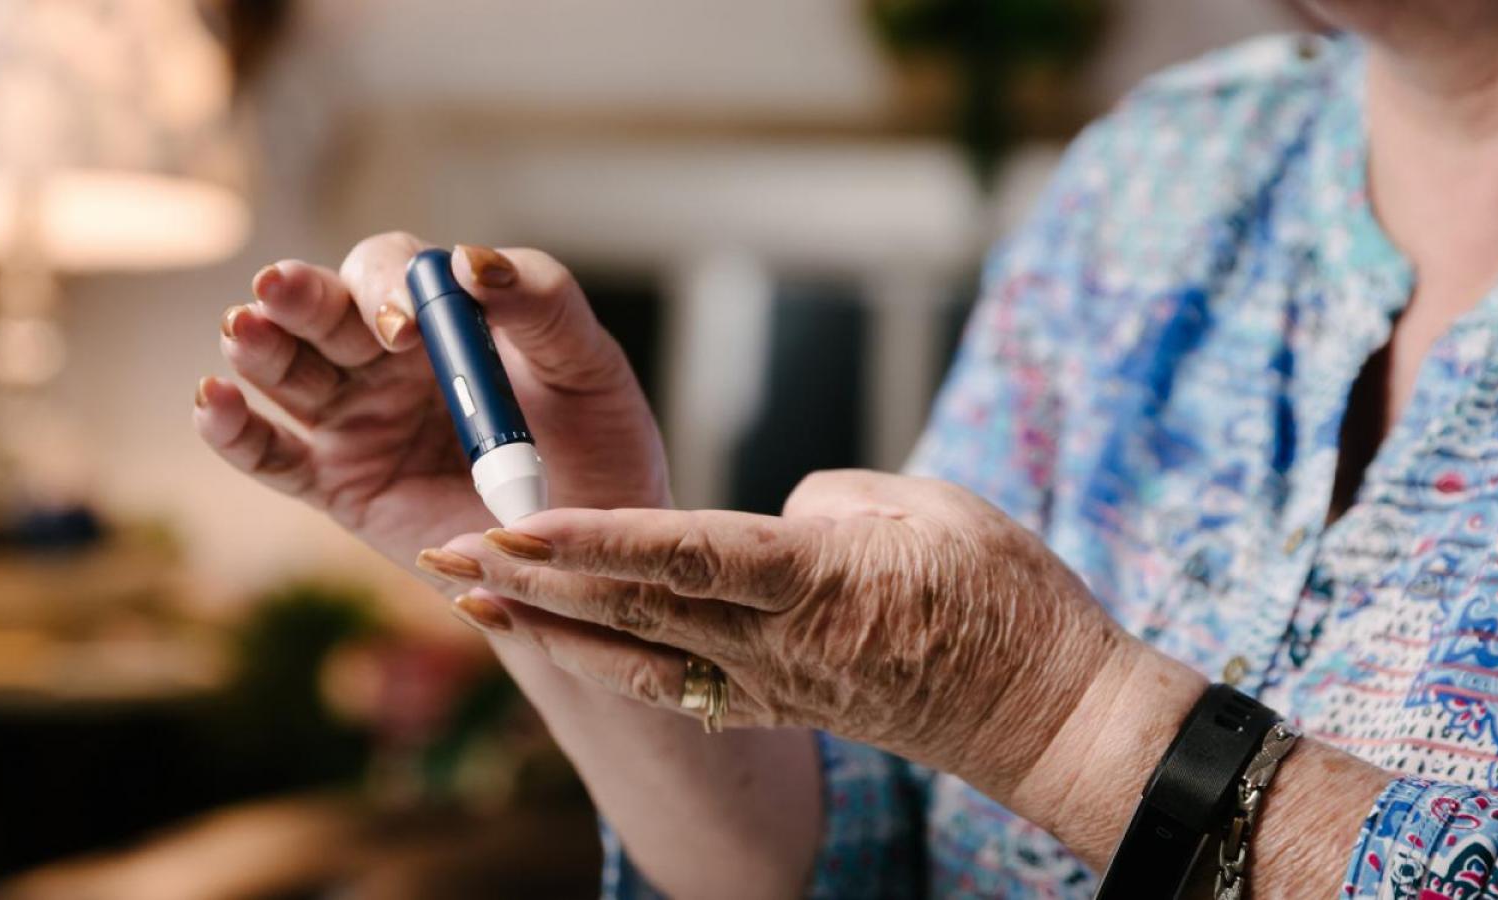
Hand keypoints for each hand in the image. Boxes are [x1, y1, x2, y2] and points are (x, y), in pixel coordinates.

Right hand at [193, 234, 667, 569]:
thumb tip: (471, 261)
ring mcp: (357, 421)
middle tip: (279, 291)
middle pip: (325, 312)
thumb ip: (543, 304)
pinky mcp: (336, 485)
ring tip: (243, 332)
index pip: (393, 272)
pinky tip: (213, 403)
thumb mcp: (589, 369)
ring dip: (259, 350)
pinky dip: (234, 431)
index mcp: (448, 319)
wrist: (596, 559)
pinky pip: (272, 457)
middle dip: (301, 299)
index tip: (402, 330)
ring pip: (288, 373)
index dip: (386, 286)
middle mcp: (389, 361)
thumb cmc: (600, 452)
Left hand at [418, 469, 1135, 793]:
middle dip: (532, 579)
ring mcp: (774, 685)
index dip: (592, 537)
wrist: (1051, 718)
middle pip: (634, 606)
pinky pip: (674, 684)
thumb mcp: (936, 512)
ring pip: (637, 653)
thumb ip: (837, 501)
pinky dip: (604, 662)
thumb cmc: (1011, 603)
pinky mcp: (781, 705)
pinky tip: (558, 644)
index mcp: (818, 581)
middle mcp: (778, 643)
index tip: (514, 521)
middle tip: (445, 551)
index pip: (683, 553)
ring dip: (546, 626)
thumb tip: (772, 517)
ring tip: (470, 599)